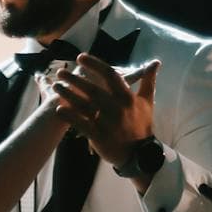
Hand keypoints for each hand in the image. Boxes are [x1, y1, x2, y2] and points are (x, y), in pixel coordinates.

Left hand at [45, 56, 159, 164]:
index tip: (80, 57)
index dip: (94, 64)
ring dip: (68, 94)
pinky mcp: (98, 136)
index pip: (109, 74)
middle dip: (74, 79)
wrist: (139, 154)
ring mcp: (106, 122)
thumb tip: (155, 63)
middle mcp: (116, 108)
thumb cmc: (142, 125)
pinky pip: (80, 123)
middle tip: (60, 72)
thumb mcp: (147, 102)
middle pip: (92, 89)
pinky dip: (69, 116)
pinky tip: (58, 109)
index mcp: (127, 97)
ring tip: (56, 86)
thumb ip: (148, 80)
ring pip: (83, 105)